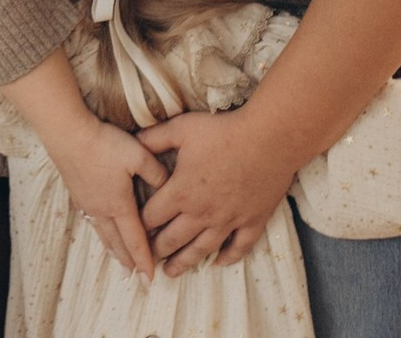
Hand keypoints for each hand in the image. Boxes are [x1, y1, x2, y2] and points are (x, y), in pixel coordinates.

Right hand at [44, 114, 166, 279]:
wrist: (68, 134)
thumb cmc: (104, 144)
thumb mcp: (138, 155)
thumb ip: (156, 172)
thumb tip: (168, 185)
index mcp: (119, 204)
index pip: (135, 239)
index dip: (144, 259)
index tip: (150, 279)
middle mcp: (103, 209)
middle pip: (118, 242)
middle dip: (129, 261)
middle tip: (137, 277)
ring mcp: (88, 203)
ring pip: (103, 234)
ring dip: (114, 250)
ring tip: (119, 262)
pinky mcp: (78, 193)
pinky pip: (92, 223)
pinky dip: (101, 235)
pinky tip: (100, 231)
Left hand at [138, 108, 295, 273]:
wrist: (268, 139)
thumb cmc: (222, 132)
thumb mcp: (182, 128)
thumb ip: (154, 137)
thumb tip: (133, 141)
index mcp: (182, 191)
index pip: (153, 216)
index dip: (139, 224)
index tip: (132, 230)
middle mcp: (202, 213)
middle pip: (173, 239)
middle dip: (157, 250)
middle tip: (147, 259)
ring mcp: (228, 220)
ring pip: (202, 249)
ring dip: (184, 262)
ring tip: (171, 272)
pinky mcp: (252, 222)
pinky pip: (239, 247)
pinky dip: (228, 257)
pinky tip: (218, 263)